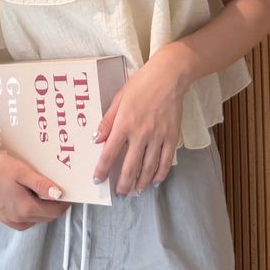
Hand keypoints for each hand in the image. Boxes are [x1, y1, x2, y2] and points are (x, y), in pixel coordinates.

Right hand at [0, 146, 70, 230]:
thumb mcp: (23, 172)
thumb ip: (41, 185)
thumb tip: (59, 194)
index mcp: (25, 209)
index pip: (54, 212)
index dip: (64, 203)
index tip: (68, 193)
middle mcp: (18, 219)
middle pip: (45, 217)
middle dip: (53, 206)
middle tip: (55, 190)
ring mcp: (9, 220)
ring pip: (35, 219)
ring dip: (42, 209)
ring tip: (39, 191)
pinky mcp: (3, 218)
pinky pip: (24, 220)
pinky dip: (30, 212)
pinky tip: (27, 197)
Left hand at [91, 52, 187, 195]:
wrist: (169, 76)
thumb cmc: (141, 84)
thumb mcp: (118, 98)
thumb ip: (108, 120)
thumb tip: (97, 139)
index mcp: (124, 124)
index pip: (109, 153)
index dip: (102, 170)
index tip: (98, 179)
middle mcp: (140, 134)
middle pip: (130, 167)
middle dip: (123, 184)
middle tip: (119, 192)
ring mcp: (158, 137)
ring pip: (148, 168)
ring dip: (141, 183)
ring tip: (135, 190)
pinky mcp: (172, 137)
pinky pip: (166, 161)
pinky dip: (160, 174)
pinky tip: (155, 181)